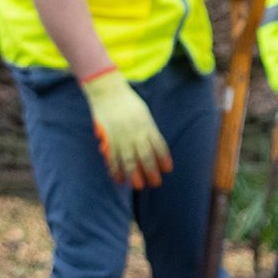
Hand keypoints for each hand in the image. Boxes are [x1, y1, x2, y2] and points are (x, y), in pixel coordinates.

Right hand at [80, 68, 171, 188]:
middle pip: (146, 155)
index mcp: (147, 125)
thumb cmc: (127, 102)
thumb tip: (152, 146)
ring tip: (139, 186)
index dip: (164, 158)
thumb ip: (147, 129)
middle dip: (151, 170)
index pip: (159, 144)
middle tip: (156, 183)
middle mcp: (136, 132)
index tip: (168, 169)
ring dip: (134, 174)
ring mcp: (121, 136)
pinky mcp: (108, 137)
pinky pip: (113, 156)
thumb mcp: (143, 114)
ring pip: (128, 159)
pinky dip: (116, 169)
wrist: (108, 92)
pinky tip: (119, 179)